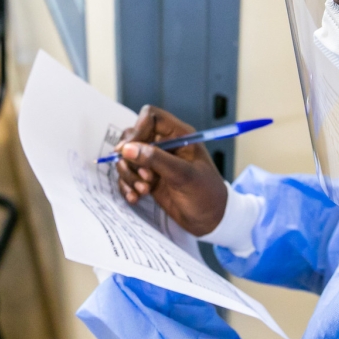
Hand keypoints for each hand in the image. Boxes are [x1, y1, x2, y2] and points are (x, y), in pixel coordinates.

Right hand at [114, 105, 227, 235]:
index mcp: (179, 135)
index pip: (150, 116)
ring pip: (127, 158)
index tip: (130, 150)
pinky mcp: (148, 178)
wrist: (211, 221)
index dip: (138, 129)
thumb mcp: (184, 175)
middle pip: (133, 137)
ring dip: (129, 175)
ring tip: (144, 190)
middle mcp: (165, 145)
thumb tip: (127, 149)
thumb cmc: (206, 194)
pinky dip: (127, 186)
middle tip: (143, 175)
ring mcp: (155, 162)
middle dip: (131, 157)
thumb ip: (156, 159)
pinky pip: (128, 175)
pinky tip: (135, 198)